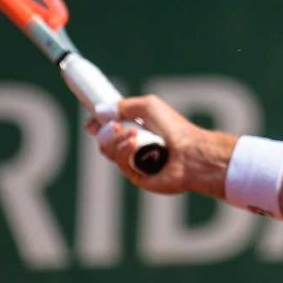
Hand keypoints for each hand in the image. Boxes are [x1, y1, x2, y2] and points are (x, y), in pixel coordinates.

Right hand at [85, 95, 231, 196]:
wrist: (191, 153)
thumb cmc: (175, 128)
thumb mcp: (149, 106)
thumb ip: (124, 105)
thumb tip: (99, 111)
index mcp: (139, 129)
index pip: (110, 128)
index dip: (98, 124)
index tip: (92, 121)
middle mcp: (135, 146)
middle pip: (104, 140)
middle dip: (104, 131)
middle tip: (116, 125)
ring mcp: (135, 162)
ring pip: (108, 151)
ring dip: (116, 140)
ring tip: (133, 134)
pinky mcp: (136, 176)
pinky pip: (119, 163)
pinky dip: (123, 151)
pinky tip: (133, 144)